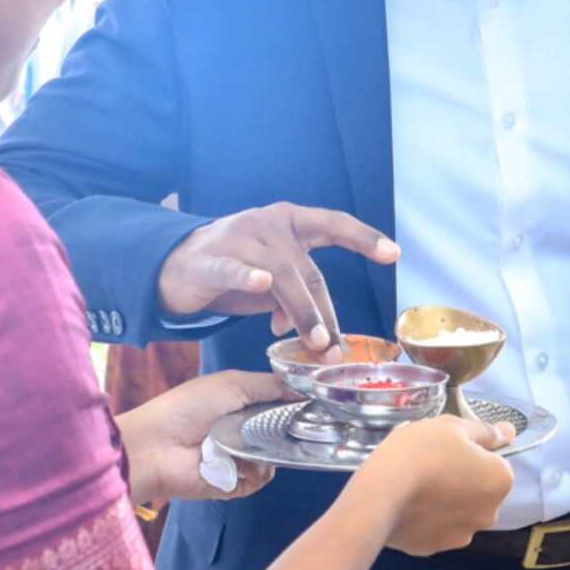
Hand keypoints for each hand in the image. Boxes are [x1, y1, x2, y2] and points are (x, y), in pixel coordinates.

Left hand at [118, 370, 289, 501]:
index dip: (299, 403)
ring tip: (255, 443)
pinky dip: (256, 471)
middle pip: (284, 431)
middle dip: (294, 429)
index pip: (280, 404)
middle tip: (305, 426)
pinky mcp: (236, 483)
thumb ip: (271, 385)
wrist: (157, 447)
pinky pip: (261, 478)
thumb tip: (305, 389)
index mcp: (242, 403)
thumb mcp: (232, 383)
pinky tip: (241, 463)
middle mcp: (244, 430)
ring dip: (271, 450)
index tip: (320, 403)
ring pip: (277, 456)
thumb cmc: (190, 407)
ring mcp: (241, 458)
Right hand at [158, 203, 399, 352]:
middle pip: (307, 270)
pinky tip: (262, 284)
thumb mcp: (273, 284)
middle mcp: (268, 223)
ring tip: (313, 341)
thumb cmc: (234, 269)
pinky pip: (233, 268)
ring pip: (280, 273)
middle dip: (325, 313)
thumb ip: (297, 300)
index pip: (333, 224)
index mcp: (290, 222)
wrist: (175, 265)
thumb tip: (315, 335)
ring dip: (300, 311)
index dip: (364, 238)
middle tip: (334, 348)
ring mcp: (238, 236)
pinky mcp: (210, 259)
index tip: (394, 253)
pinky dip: (248, 276)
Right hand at [351, 416, 516, 554]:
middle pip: (478, 490)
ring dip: (444, 502)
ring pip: (458, 512)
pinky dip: (425, 519)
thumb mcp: (452, 427)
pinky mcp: (434, 549)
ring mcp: (462, 535)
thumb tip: (509, 432)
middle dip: (461, 480)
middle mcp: (490, 513)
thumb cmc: (421, 452)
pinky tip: (406, 507)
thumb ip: (485, 431)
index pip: (493, 462)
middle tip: (429, 466)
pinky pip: (434, 529)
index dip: (470, 453)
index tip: (446, 450)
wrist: (380, 493)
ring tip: (414, 488)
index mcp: (500, 480)